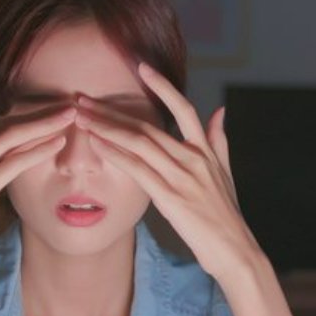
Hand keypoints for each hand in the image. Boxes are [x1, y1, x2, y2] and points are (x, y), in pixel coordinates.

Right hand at [0, 107, 75, 267]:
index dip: (12, 121)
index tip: (33, 118)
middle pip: (5, 121)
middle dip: (39, 111)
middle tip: (66, 102)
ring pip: (14, 135)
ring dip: (46, 122)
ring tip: (71, 113)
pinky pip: (15, 162)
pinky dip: (38, 149)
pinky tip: (57, 141)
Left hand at [76, 62, 261, 281]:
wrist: (234, 249)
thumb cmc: (227, 216)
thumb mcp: (226, 173)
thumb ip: (219, 140)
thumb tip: (219, 111)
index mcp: (205, 151)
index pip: (184, 108)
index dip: (163, 86)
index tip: (142, 66)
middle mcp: (193, 159)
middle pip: (148, 125)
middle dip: (112, 110)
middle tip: (84, 98)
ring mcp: (182, 177)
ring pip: (139, 143)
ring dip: (107, 127)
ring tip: (81, 117)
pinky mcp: (171, 198)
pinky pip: (138, 170)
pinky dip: (116, 154)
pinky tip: (96, 144)